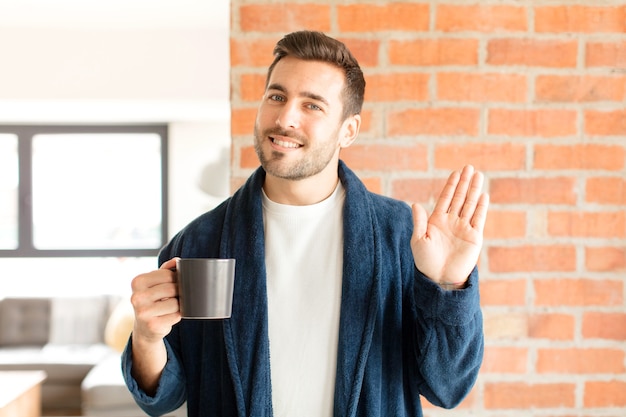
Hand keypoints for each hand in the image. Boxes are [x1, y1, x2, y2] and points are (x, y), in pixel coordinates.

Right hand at [130, 258, 181, 344]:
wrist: (144, 328)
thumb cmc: (152, 302)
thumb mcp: (154, 284)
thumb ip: (165, 270)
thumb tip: (177, 260)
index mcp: (137, 282)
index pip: (167, 274)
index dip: (175, 279)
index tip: (170, 285)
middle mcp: (137, 297)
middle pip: (172, 288)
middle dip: (177, 292)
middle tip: (172, 297)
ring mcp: (143, 313)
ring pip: (176, 302)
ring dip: (178, 304)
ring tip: (169, 307)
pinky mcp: (153, 325)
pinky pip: (177, 315)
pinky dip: (177, 315)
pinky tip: (168, 316)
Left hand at [411, 165, 488, 285]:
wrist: (440, 278)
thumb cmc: (426, 260)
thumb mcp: (419, 240)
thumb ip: (419, 222)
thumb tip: (415, 204)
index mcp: (437, 220)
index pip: (446, 198)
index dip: (451, 185)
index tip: (456, 173)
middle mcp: (451, 221)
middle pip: (459, 197)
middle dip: (464, 183)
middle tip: (469, 167)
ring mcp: (464, 228)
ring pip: (470, 205)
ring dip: (474, 190)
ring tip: (478, 175)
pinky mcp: (474, 237)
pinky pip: (478, 219)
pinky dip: (481, 207)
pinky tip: (483, 195)